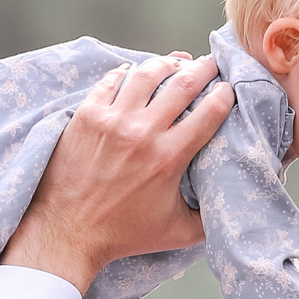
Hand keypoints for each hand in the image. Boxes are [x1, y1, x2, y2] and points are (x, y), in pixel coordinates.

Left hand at [0, 52, 234, 293]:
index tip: (229, 88)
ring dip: (166, 63)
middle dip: (204, 68)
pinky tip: (135, 73)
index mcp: (169, 157)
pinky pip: (112, 80)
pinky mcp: (86, 115)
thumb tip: (230, 202)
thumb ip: (208, 218)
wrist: (68, 233)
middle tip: (210, 63)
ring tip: (175, 63)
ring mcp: (112, 120)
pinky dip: (127, 72)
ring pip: (147, 73)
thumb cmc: (122, 235)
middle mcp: (143, 132)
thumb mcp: (176, 233)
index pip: (210, 111)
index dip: (225, 94)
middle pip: (184, 82)